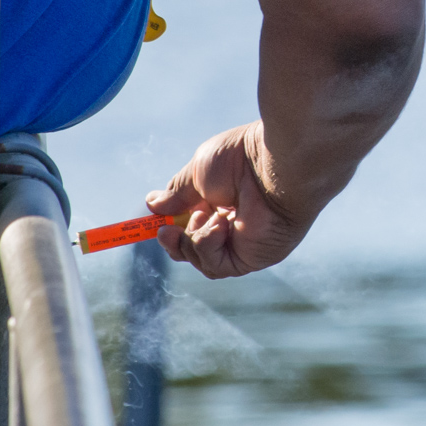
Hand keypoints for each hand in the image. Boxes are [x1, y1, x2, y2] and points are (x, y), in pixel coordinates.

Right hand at [146, 121, 317, 278]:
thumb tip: (152, 203)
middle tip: (165, 230)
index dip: (170, 225)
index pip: (191, 221)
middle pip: (193, 247)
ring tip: (206, 216)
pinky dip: (208, 245)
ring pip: (201, 260)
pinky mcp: (252, 258)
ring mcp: (243, 243)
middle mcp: (234, 223)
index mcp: (223, 199)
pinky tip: (220, 223)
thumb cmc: (240, 160)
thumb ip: (177, 193)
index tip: (152, 221)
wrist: (273, 166)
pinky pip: (217, 265)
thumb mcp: (197, 173)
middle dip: (174, 242)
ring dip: (192, 241)